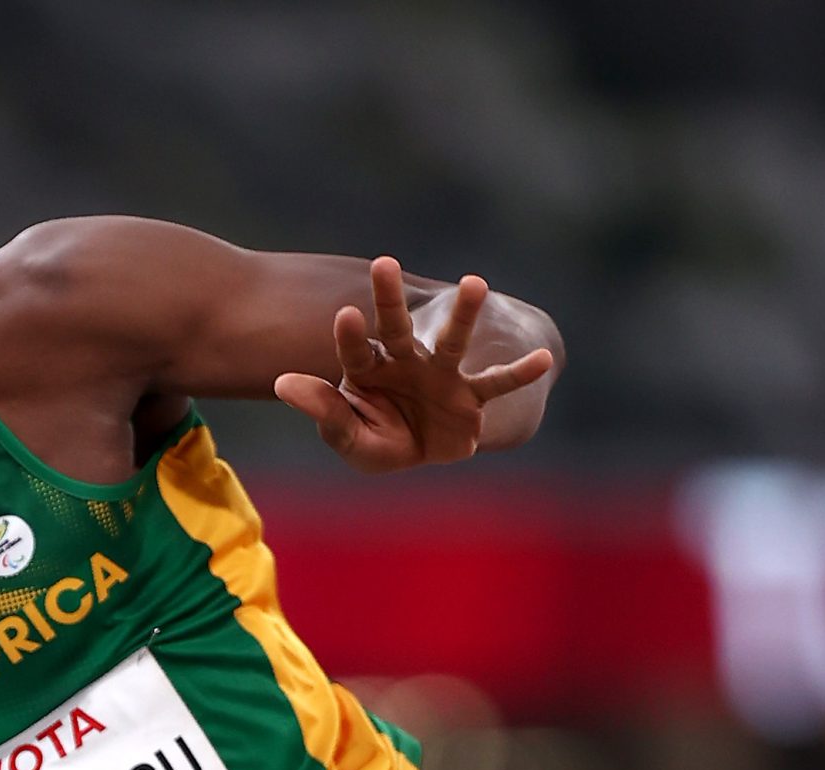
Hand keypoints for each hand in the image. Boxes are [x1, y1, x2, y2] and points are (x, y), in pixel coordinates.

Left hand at [272, 257, 556, 473]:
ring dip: (464, 314)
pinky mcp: (471, 396)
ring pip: (452, 341)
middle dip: (389, 298)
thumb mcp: (348, 437)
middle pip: (395, 327)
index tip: (346, 313)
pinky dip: (518, 373)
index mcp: (369, 369)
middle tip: (384, 263)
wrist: (424, 451)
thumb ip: (323, 410)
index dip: (351, 335)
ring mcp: (441, 375)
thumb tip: (282, 384)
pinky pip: (496, 383)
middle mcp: (405, 362)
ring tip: (475, 283)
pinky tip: (543, 360)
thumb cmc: (380, 439)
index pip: (355, 349)